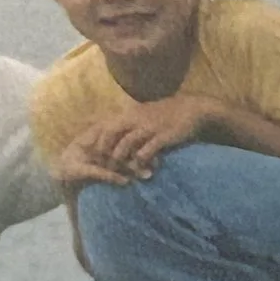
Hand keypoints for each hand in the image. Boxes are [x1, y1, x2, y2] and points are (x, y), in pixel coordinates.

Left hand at [53, 96, 210, 185]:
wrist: (192, 108)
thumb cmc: (167, 113)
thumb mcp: (144, 113)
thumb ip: (129, 121)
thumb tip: (113, 131)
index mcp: (130, 113)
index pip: (105, 125)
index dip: (94, 139)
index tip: (86, 152)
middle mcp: (136, 118)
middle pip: (110, 133)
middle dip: (102, 151)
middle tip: (98, 165)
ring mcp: (149, 127)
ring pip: (126, 144)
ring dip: (120, 159)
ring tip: (117, 172)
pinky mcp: (162, 136)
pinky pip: (146, 150)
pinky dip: (140, 161)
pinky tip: (139, 169)